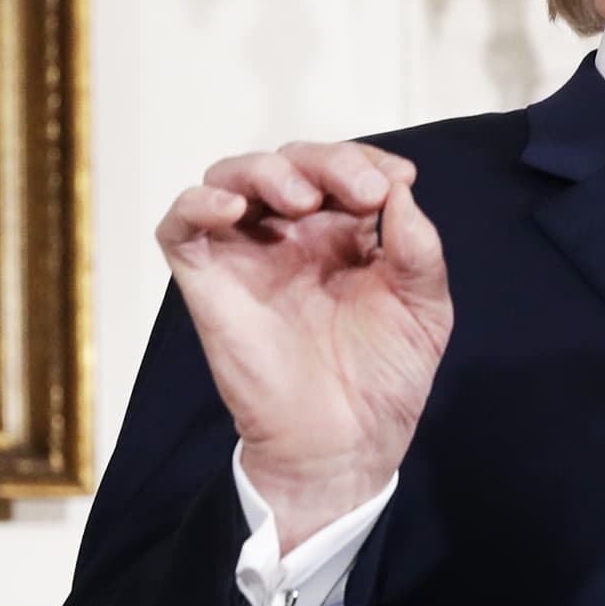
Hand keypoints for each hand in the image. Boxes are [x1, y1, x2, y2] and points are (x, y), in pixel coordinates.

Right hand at [156, 140, 451, 549]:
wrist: (345, 445)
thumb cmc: (384, 383)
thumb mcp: (425, 310)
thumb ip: (419, 250)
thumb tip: (400, 189)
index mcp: (342, 235)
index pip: (342, 169)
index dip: (366, 159)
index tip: (397, 181)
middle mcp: (290, 236)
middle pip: (291, 162)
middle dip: (329, 162)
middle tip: (363, 193)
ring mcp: (245, 255)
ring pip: (232, 176)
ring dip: (268, 170)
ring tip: (303, 199)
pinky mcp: (208, 282)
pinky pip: (179, 226)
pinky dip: (198, 202)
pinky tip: (235, 209)